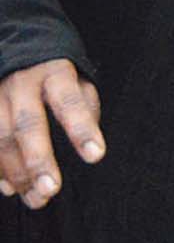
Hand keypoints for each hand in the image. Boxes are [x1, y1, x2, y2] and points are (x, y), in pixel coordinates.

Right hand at [0, 59, 103, 209]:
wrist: (16, 44)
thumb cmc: (54, 72)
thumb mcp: (77, 79)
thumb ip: (85, 106)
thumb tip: (88, 140)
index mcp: (54, 73)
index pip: (70, 101)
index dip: (82, 129)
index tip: (96, 155)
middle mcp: (21, 84)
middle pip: (27, 124)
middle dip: (39, 160)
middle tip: (51, 189)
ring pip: (0, 138)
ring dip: (16, 173)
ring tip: (36, 198)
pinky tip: (9, 188)